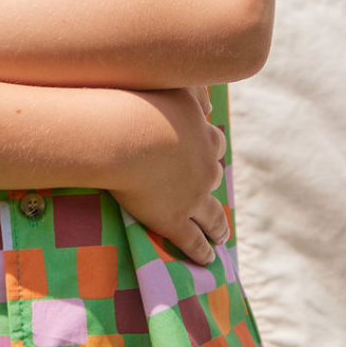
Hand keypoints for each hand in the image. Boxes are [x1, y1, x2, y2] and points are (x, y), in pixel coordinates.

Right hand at [106, 84, 228, 265]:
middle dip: (212, 184)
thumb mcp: (176, 86)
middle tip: (210, 191)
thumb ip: (195, 91)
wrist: (124, 135)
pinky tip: (207, 260)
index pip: (213, 144)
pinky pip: (192, 240)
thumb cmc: (142, 102)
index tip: (206, 153)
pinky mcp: (173, 219)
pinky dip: (201, 251)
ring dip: (218, 226)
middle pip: (214, 177)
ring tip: (222, 236)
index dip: (208, 149)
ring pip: (212, 216)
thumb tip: (210, 102)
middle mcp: (204, 168)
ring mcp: (192, 196)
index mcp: (204, 136)